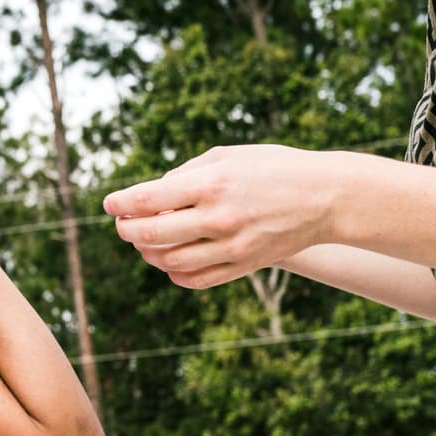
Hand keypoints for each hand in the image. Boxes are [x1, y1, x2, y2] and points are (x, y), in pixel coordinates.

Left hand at [103, 145, 335, 288]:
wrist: (326, 197)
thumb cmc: (273, 167)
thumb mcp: (227, 156)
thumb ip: (186, 173)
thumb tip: (153, 195)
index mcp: (211, 183)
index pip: (147, 199)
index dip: (120, 203)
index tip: (109, 204)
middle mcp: (218, 217)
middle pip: (150, 235)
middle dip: (127, 230)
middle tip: (122, 224)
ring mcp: (231, 246)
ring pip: (169, 261)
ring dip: (147, 253)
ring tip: (144, 242)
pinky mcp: (243, 266)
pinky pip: (196, 279)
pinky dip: (174, 273)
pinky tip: (169, 260)